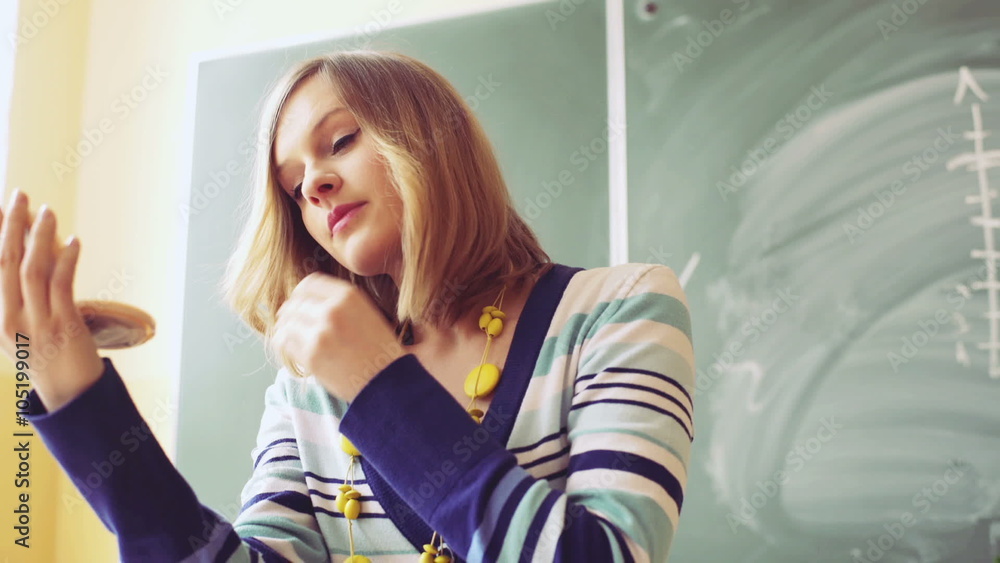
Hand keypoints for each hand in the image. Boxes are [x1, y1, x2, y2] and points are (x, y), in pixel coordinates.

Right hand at [0, 190, 104, 412]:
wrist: (69, 393)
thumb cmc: (46, 355)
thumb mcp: (17, 328)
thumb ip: (14, 296)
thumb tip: (19, 255)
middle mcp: (7, 318)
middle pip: (4, 261)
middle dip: (10, 224)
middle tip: (19, 194)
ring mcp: (35, 322)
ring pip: (32, 270)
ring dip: (40, 236)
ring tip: (48, 211)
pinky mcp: (64, 325)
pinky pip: (63, 285)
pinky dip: (67, 259)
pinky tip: (74, 241)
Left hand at [271, 272, 403, 401]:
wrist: (388, 382)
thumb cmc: (379, 351)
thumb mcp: (366, 314)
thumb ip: (339, 304)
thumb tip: (304, 301)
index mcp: (349, 296)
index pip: (309, 283)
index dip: (301, 294)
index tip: (300, 304)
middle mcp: (332, 310)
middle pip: (295, 303)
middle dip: (292, 313)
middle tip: (294, 325)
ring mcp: (320, 333)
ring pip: (286, 322)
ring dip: (287, 329)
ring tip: (293, 338)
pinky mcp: (311, 356)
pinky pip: (284, 343)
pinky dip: (284, 345)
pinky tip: (292, 350)